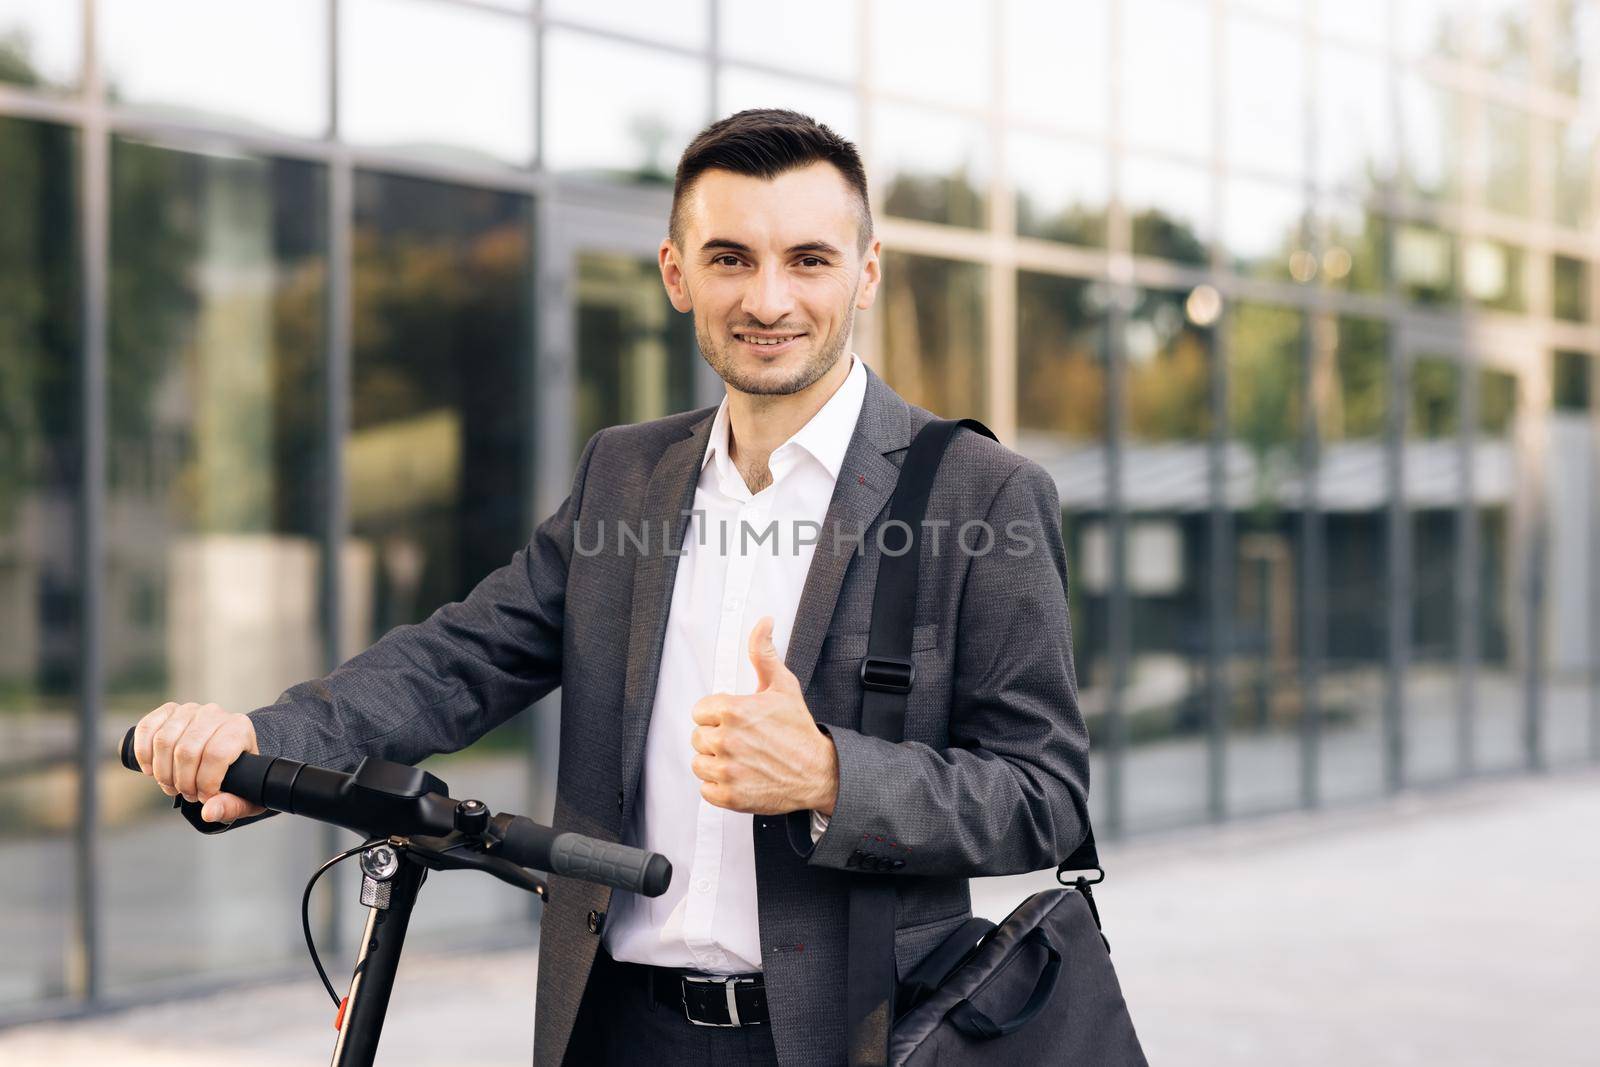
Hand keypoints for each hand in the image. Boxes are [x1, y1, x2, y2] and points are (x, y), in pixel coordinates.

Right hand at [133, 702, 265, 823]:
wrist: (227, 753)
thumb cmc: (239, 775)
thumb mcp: (246, 795)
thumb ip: (232, 806)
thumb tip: (208, 812)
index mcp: (239, 729)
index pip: (216, 755)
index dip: (205, 783)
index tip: (205, 797)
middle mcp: (215, 714)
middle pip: (186, 750)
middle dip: (181, 781)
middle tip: (186, 793)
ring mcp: (190, 710)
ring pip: (164, 740)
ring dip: (162, 771)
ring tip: (171, 785)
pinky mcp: (169, 711)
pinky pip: (147, 727)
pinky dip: (143, 752)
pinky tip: (150, 769)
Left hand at [689, 616, 839, 815]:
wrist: (819, 772)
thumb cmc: (799, 730)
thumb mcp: (783, 685)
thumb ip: (763, 652)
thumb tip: (763, 622)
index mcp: (734, 710)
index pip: (700, 711)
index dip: (717, 715)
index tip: (736, 722)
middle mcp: (727, 739)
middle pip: (698, 736)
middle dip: (716, 738)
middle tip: (742, 742)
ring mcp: (727, 769)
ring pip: (699, 763)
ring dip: (715, 762)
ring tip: (740, 759)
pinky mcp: (729, 796)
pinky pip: (705, 789)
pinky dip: (718, 786)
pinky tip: (740, 776)